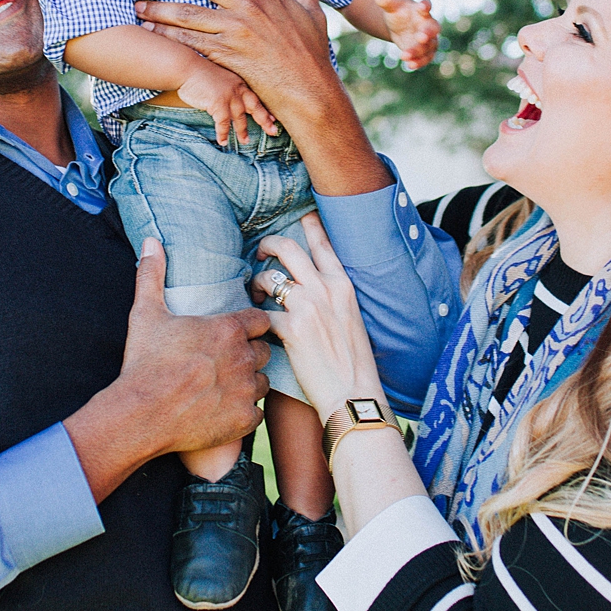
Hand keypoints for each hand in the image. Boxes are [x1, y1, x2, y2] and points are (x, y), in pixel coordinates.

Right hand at [118, 239, 272, 454]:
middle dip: (248, 353)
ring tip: (222, 386)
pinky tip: (222, 410)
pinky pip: (257, 412)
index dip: (248, 326)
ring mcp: (246, 390)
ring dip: (248, 382)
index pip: (259, 320)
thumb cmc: (144, 362)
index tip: (231, 333)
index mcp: (228, 329)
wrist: (140, 415)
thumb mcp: (146, 313)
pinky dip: (243, 411)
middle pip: (263, 350)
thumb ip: (152, 274)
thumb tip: (151, 241)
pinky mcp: (244, 419)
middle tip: (223, 361)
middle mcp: (243, 357)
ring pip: (262, 381)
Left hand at [136, 0, 337, 119]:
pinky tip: (152, 31)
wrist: (308, 88)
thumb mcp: (312, 14)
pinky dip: (168, 36)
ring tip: (138, 3)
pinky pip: (190, 42)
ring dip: (159, 7)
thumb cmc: (311, 53)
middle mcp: (248, 5)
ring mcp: (236, 30)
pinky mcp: (227, 54)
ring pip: (188, 13)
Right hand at [177, 60, 278, 145]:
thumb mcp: (218, 80)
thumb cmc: (197, 74)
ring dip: (242, 132)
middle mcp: (237, 89)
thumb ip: (226, 91)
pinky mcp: (218, 103)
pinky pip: (223, 123)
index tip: (273, 119)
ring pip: (240, 118)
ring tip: (245, 142)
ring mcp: (229, 96)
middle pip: (255, 107)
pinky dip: (223, 133)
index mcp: (238, 82)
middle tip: (273, 132)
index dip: (264, 110)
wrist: (186, 68)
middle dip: (265, 121)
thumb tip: (229, 106)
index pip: (255, 98)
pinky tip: (222, 141)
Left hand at [252, 213, 384, 422]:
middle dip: (268, 245)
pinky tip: (257, 327)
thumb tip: (312, 287)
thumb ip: (332, 297)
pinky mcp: (292, 329)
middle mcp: (326, 289)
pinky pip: (263, 313)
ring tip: (256, 296)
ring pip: (270, 278)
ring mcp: (308, 307)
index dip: (308, 225)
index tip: (298, 217)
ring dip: (257, 284)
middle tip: (261, 253)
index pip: (322, 243)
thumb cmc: (353, 362)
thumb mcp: (351, 318)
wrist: (354, 394)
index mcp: (343, 285)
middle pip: (288, 248)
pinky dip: (256, 319)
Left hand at [374, 0, 439, 70]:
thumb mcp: (392, 7)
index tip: (423, 6)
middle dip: (428, 33)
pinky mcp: (426, 52)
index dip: (425, 5)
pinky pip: (426, 58)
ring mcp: (429, 39)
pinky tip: (410, 65)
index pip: (426, 5)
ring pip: (429, 46)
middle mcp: (429, 25)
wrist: (402, 26)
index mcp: (422, 11)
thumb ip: (387, 2)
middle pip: (433, 29)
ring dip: (418, 51)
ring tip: (405, 55)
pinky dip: (419, 62)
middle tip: (420, 37)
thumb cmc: (399, 13)